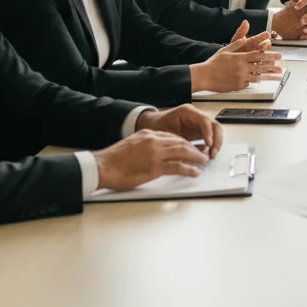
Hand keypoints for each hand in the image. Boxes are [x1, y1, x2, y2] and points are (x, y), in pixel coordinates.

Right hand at [91, 129, 211, 190]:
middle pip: (180, 142)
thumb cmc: (113, 159)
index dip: (184, 142)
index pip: (172, 136)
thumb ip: (145, 144)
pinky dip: (189, 169)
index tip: (190, 147)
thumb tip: (156, 151)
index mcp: (148, 134)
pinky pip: (177, 167)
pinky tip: (194, 172)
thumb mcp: (132, 143)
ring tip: (203, 161)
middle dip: (193, 148)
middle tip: (201, 153)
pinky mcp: (155, 167)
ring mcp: (155, 154)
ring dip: (195, 156)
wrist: (103, 166)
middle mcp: (154, 141)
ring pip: (182, 152)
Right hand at [191, 21, 281, 92]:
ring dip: (267, 76)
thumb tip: (245, 38)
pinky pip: (249, 83)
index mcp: (240, 57)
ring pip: (258, 77)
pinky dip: (253, 81)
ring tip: (276, 76)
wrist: (204, 76)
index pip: (259, 55)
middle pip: (261, 66)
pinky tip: (259, 81)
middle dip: (272, 66)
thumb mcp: (225, 50)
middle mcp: (242, 67)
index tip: (278, 55)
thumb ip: (237, 44)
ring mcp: (241, 77)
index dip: (270, 55)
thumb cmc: (213, 62)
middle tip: (281, 66)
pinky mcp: (238, 86)